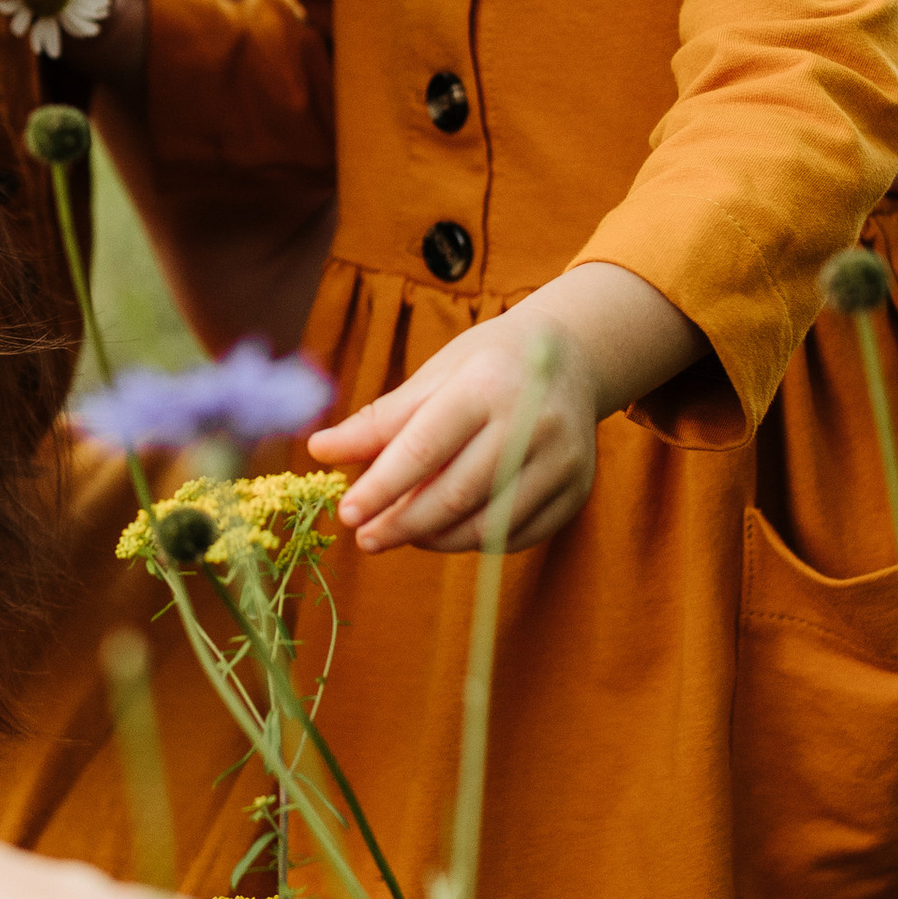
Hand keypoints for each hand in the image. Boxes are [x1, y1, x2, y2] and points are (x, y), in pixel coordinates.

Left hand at [312, 316, 597, 555]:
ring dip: (435, 540)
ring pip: (489, 525)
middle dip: (403, 524)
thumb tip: (319, 450)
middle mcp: (534, 422)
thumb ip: (380, 419)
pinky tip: (446, 532)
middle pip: (457, 494)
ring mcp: (563, 460)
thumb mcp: (434, 377)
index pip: (425, 448)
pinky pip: (518, 537)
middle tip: (366, 538)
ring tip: (403, 534)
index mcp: (489, 384)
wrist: (573, 355)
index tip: (346, 513)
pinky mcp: (578, 490)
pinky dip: (474, 543)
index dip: (382, 487)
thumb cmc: (488, 364)